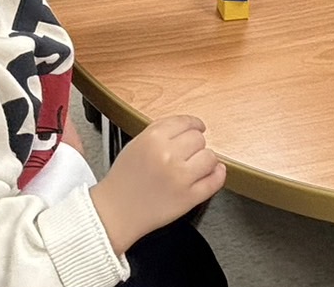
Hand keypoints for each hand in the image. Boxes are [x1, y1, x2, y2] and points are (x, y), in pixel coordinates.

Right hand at [89, 115, 225, 254]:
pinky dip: (217, 175)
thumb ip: (160, 131)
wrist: (116, 211)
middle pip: (199, 139)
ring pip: (210, 157)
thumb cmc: (124, 180)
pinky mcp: (189, 198)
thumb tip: (187, 126)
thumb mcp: (136, 144)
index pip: (186, 122)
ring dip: (206, 160)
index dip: (194, 125)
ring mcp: (180, 177)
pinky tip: (213, 173)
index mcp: (153, 138)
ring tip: (196, 165)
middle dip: (196, 144)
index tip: (198, 127)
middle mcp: (168, 155)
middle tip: (190, 152)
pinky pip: (214, 181)